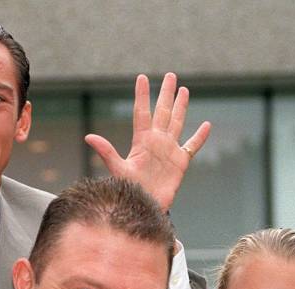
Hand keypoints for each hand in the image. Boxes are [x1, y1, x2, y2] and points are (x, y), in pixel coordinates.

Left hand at [85, 73, 210, 211]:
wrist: (145, 206)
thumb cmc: (129, 190)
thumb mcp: (118, 169)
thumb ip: (106, 151)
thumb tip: (88, 136)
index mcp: (141, 141)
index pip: (142, 112)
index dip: (142, 95)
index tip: (142, 78)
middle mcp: (156, 142)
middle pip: (163, 112)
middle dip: (166, 94)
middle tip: (170, 75)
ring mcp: (169, 150)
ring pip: (177, 123)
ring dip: (181, 107)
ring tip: (184, 90)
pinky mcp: (180, 162)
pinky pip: (192, 146)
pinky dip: (200, 137)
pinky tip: (206, 125)